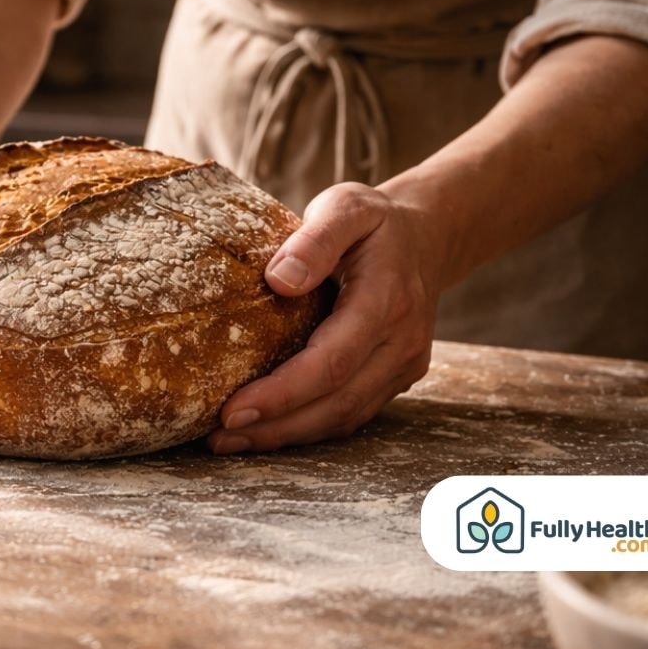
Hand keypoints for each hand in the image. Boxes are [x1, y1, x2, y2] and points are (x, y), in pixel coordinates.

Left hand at [209, 183, 445, 453]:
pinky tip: (267, 429)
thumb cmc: (374, 221)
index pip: (332, 362)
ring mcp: (404, 364)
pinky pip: (351, 412)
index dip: (282, 393)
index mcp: (387, 300)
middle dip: (276, 426)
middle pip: (336, 402)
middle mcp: (403, 341)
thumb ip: (315, 240)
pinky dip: (308, 426)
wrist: (427, 236)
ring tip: (231, 441)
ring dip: (287, 435)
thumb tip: (278, 281)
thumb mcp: (346, 207)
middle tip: (219, 438)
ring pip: (345, 416)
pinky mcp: (396, 377)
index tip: (232, 410)